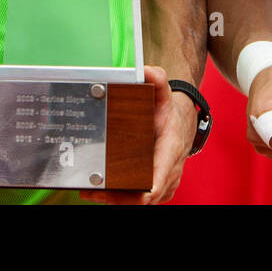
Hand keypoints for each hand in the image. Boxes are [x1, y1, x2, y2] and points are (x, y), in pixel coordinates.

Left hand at [81, 66, 193, 204]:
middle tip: (90, 191)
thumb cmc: (169, 113)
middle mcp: (169, 174)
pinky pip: (139, 199)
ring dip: (116, 200)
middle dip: (116, 198)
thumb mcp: (164, 95)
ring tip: (89, 192)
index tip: (114, 191)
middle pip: (142, 197)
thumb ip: (158, 80)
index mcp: (170, 153)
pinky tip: (100, 192)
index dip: (138, 193)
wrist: (181, 125)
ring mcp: (164, 185)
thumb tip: (148, 70)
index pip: (156, 182)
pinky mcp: (158, 189)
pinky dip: (121, 198)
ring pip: (139, 201)